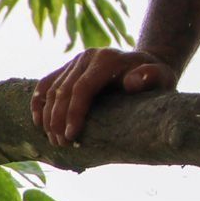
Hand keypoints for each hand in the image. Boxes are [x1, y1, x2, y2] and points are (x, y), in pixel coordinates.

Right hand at [31, 48, 174, 144]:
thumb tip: (132, 82)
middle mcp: (88, 56)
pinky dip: (39, 101)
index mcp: (107, 59)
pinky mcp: (69, 67)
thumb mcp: (162, 77)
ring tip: (53, 139)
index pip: (82, 88)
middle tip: (61, 144)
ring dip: (48, 115)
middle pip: (64, 90)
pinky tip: (38, 120)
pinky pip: (47, 82)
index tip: (71, 136)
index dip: (73, 113)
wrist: (147, 63)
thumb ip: (151, 77)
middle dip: (58, 119)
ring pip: (52, 88)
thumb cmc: (156, 76)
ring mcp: (76, 60)